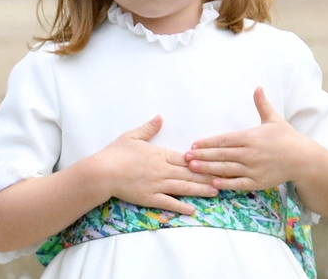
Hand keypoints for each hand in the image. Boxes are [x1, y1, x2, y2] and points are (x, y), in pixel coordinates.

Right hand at [95, 115, 218, 213]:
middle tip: (225, 178)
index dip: (203, 161)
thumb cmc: (115, 153)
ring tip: (216, 192)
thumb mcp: (132, 136)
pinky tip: (193, 209)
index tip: (216, 161)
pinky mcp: (150, 198)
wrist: (101, 172)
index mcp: (161, 154)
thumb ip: (149, 128)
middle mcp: (163, 170)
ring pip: (184, 188)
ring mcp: (157, 185)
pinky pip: (169, 203)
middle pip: (190, 173)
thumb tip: (160, 117)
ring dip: (201, 190)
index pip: (187, 159)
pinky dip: (181, 206)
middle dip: (208, 176)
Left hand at [185, 87, 315, 190]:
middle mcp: (250, 153)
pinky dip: (225, 184)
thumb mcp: (274, 119)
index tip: (194, 144)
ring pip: (226, 169)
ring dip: (208, 169)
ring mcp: (253, 168)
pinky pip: (237, 183)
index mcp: (251, 137)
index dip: (208, 142)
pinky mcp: (257, 182)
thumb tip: (258, 86)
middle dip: (202, 156)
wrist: (302, 158)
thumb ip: (262, 104)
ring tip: (192, 168)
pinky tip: (212, 183)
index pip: (224, 140)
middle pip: (221, 154)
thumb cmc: (287, 137)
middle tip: (185, 157)